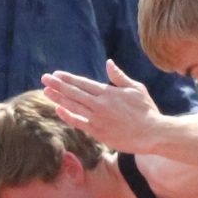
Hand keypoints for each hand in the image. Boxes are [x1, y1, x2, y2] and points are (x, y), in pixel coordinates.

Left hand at [42, 60, 167, 152]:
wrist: (153, 133)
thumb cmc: (147, 110)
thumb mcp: (136, 89)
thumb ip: (119, 77)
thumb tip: (108, 63)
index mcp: (109, 92)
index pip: (83, 83)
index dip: (68, 78)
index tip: (56, 74)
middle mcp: (100, 104)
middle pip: (74, 92)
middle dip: (57, 84)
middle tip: (44, 78)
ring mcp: (98, 118)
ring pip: (73, 106)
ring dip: (58, 98)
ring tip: (46, 91)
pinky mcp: (98, 131)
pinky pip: (78, 122)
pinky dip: (67, 115)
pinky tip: (58, 108)